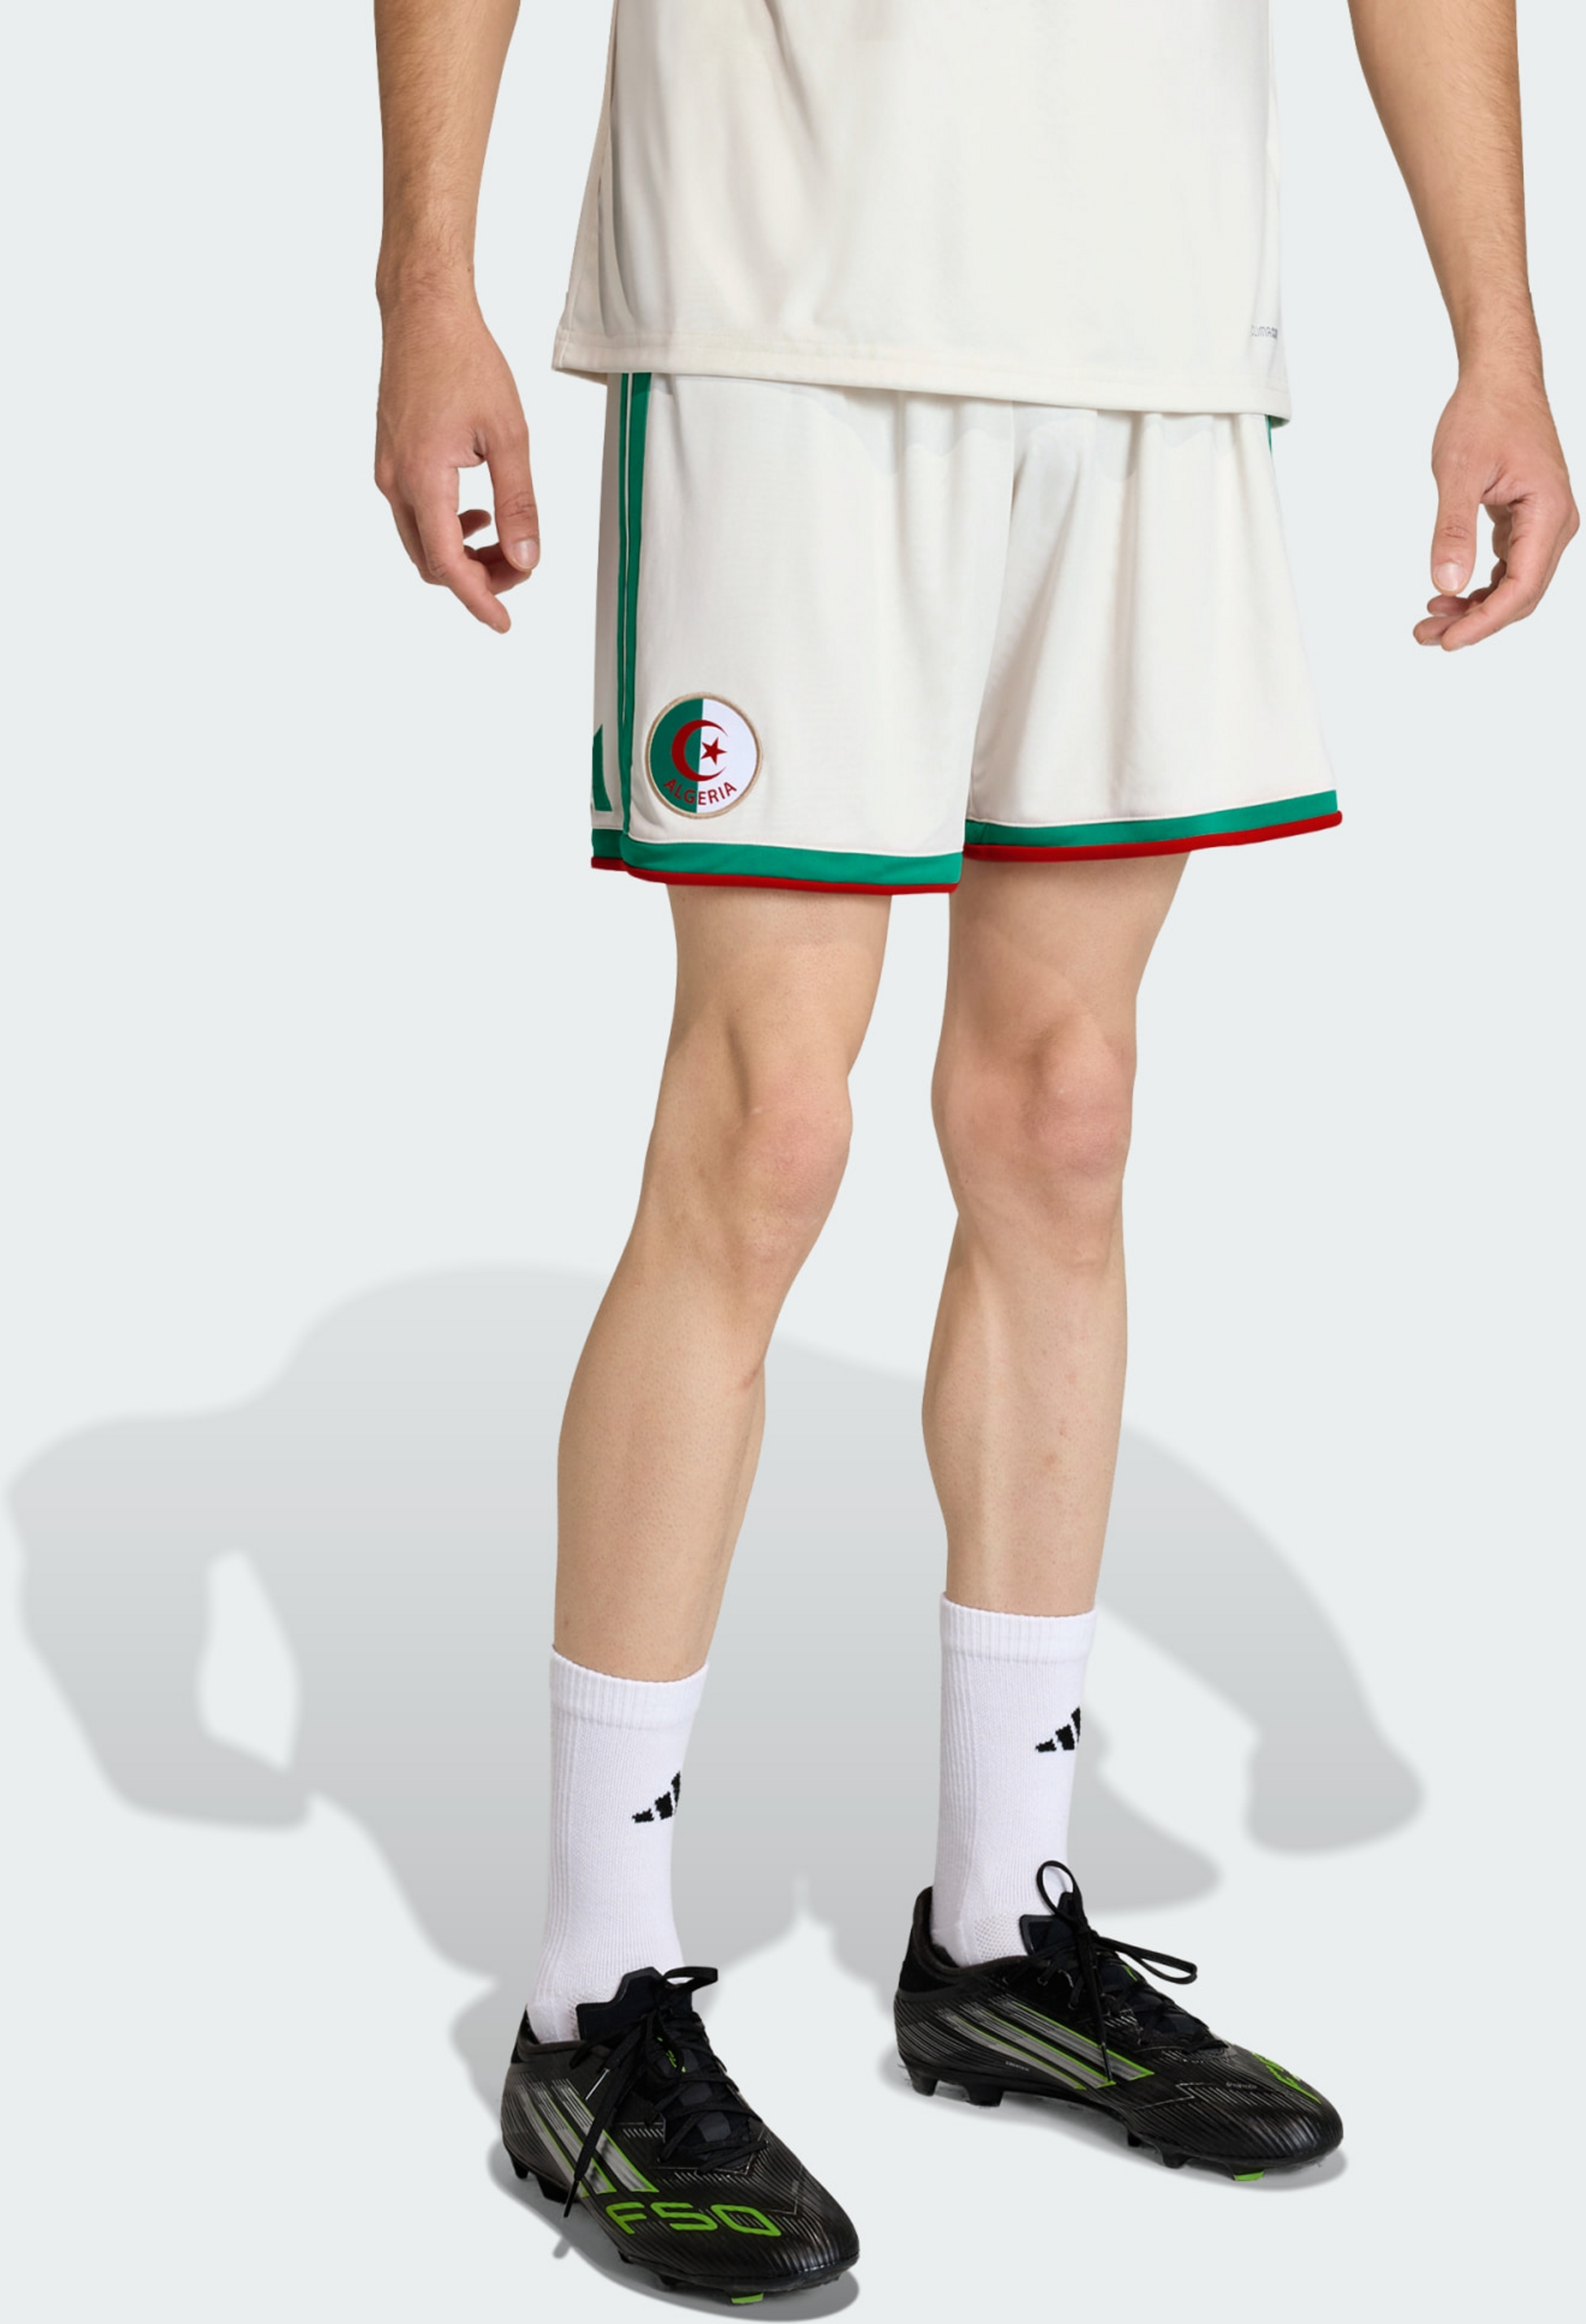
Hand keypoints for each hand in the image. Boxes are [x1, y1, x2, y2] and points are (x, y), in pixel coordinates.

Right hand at [375, 288, 537, 632]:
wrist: (423, 311)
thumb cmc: (464, 360)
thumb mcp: (508, 435)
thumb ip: (519, 503)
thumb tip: (527, 558)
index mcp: (422, 479)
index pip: (449, 566)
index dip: (479, 600)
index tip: (503, 622)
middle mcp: (395, 482)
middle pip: (433, 563)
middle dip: (477, 578)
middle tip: (520, 568)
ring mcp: (388, 471)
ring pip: (422, 542)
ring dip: (463, 554)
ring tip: (503, 537)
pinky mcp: (390, 459)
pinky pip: (416, 515)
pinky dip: (449, 528)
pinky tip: (478, 510)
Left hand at [1416, 368, 1577, 649]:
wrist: (1499, 380)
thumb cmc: (1484, 414)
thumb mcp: (1459, 472)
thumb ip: (1453, 530)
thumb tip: (1446, 584)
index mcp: (1548, 512)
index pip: (1522, 588)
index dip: (1485, 622)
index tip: (1447, 641)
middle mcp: (1555, 523)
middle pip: (1521, 596)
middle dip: (1474, 622)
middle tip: (1426, 636)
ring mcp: (1544, 523)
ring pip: (1515, 586)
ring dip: (1475, 609)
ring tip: (1429, 620)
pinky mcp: (1528, 521)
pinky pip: (1510, 568)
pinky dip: (1481, 588)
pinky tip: (1448, 595)